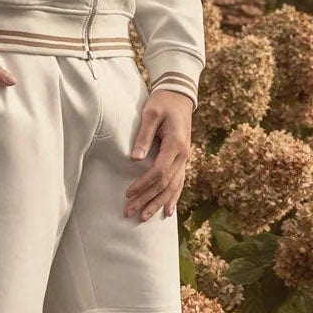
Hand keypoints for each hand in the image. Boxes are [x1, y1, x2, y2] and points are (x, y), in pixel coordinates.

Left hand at [124, 87, 192, 220]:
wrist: (179, 95)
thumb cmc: (162, 102)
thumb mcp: (151, 113)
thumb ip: (143, 136)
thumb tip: (135, 159)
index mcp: (176, 144)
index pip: (159, 172)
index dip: (143, 185)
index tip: (128, 193)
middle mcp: (183, 155)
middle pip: (165, 184)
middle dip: (147, 200)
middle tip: (129, 212)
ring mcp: (185, 158)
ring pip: (173, 187)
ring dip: (158, 203)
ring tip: (144, 217)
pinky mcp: (182, 159)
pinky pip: (179, 182)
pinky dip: (173, 198)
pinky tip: (168, 211)